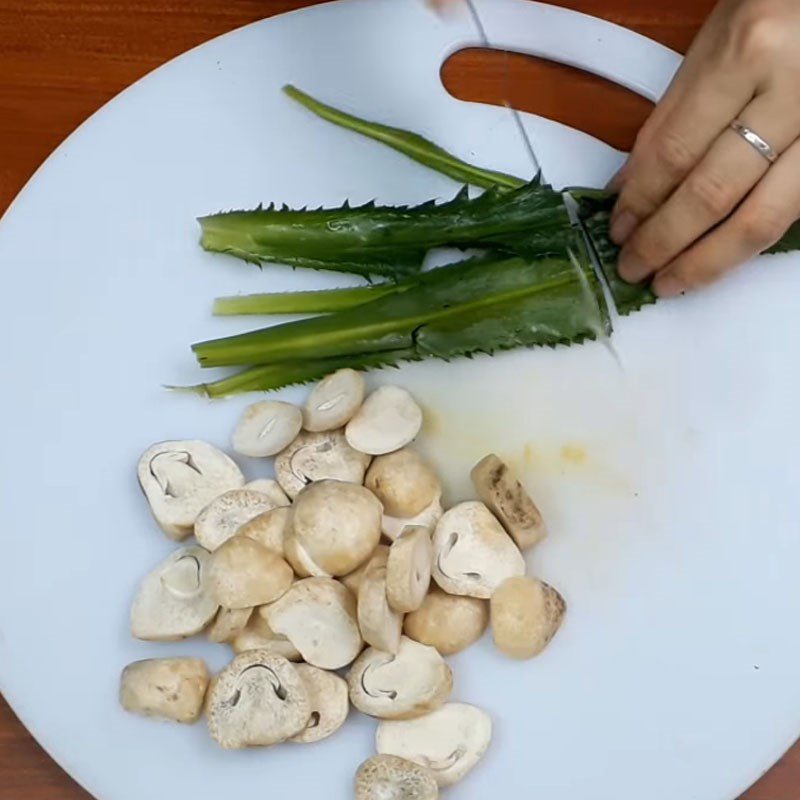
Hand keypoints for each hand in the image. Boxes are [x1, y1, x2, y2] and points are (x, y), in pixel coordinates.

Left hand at [610, 0, 799, 296]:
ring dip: (706, 261)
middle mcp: (792, 94)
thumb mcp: (713, 45)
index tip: (617, 230)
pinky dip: (746, 243)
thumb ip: (669, 119)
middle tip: (633, 268)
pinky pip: (790, 214)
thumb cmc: (776, 8)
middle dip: (664, 242)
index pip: (675, 153)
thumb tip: (627, 187)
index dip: (640, 203)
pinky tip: (718, 258)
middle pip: (713, 194)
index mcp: (748, 55)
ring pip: (761, 219)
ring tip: (669, 280)